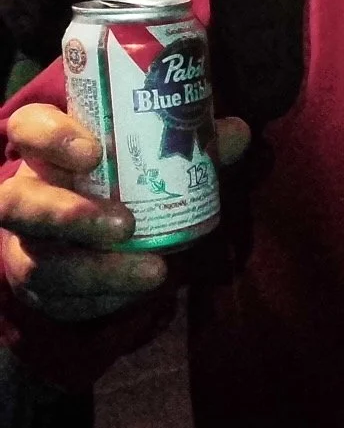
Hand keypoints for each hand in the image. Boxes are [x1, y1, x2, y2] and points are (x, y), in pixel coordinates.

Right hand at [0, 104, 249, 321]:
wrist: (99, 235)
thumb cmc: (129, 178)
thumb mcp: (157, 156)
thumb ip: (195, 142)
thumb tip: (237, 131)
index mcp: (50, 149)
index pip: (28, 128)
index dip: (51, 138)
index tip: (93, 152)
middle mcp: (27, 194)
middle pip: (16, 203)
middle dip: (67, 216)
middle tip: (125, 225)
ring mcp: (26, 244)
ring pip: (37, 262)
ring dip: (96, 271)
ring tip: (153, 272)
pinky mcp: (38, 286)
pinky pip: (59, 300)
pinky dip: (103, 299)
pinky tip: (139, 293)